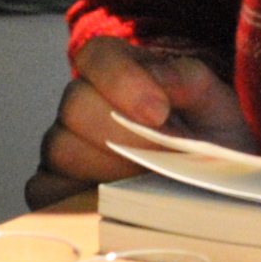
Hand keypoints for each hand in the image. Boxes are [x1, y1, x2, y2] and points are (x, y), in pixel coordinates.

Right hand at [30, 35, 255, 205]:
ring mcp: (65, 146)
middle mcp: (83, 104)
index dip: (122, 81)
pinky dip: (74, 200)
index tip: (159, 112)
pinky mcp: (56, 187)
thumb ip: (190, 81)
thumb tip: (162, 79)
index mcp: (119, 70)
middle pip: (76, 105)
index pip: (98, 56)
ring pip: (62, 149)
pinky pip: (45, 190)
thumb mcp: (216, 105)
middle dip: (121, 133)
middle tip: (161, 157)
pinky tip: (116, 205)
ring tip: (147, 183)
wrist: (215, 185)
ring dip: (107, 169)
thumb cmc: (211, 138)